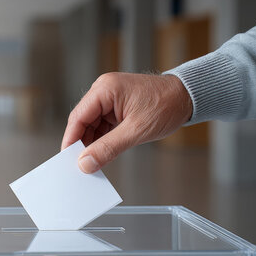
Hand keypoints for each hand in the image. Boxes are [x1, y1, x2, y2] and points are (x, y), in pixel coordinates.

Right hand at [61, 73, 191, 172]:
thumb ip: (108, 148)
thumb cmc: (166, 106)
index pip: (78, 116)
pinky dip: (102, 139)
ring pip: (92, 125)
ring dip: (92, 143)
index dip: (71, 139)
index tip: (67, 159)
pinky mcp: (117, 106)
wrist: (188, 97)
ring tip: (92, 163)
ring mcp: (110, 98)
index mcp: (105, 89)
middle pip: (83, 121)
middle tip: (80, 166)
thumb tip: (86, 163)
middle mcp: (103, 90)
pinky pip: (103, 124)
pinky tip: (102, 154)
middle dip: (81, 144)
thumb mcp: (136, 131)